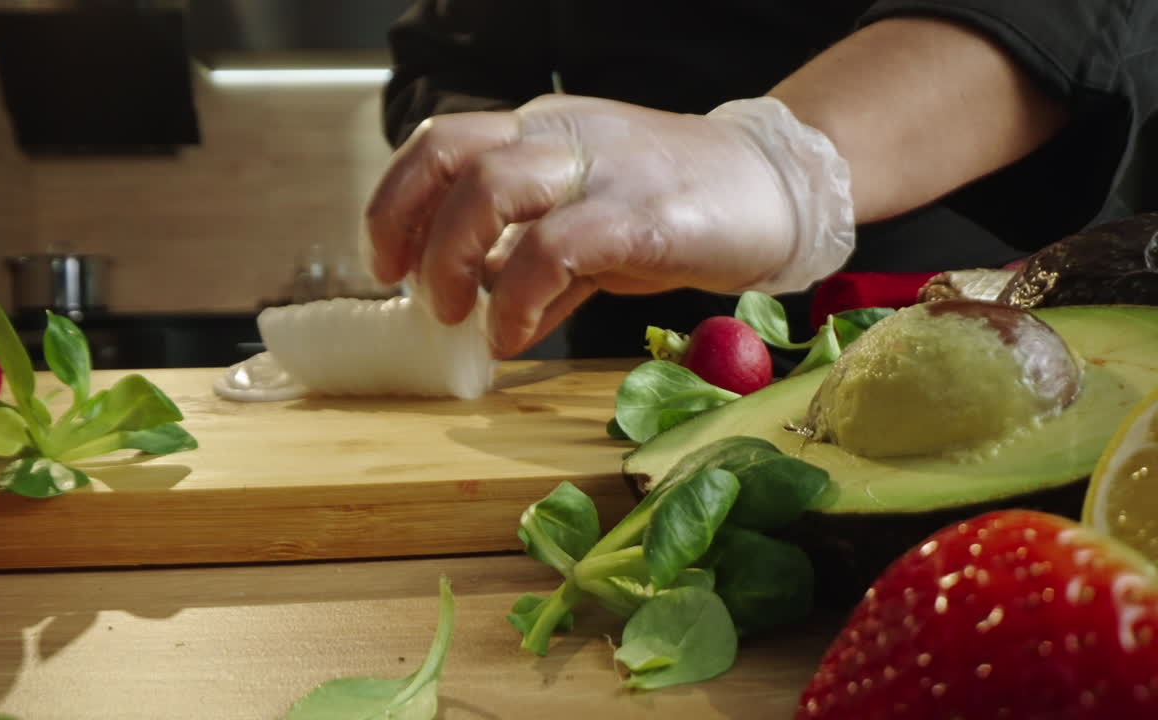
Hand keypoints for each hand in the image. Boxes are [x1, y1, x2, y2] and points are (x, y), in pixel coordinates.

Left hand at [365, 94, 851, 356]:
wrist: (777, 190)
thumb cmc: (676, 209)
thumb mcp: (590, 230)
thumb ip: (533, 264)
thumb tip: (485, 313)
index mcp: (540, 131)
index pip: (440, 142)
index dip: (395, 201)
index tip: (385, 262)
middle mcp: (560, 137)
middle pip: (448, 152)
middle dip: (405, 225)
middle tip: (414, 292)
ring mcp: (601, 170)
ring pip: (490, 189)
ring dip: (453, 260)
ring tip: (460, 317)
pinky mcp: (640, 214)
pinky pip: (554, 248)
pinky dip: (517, 299)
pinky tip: (516, 335)